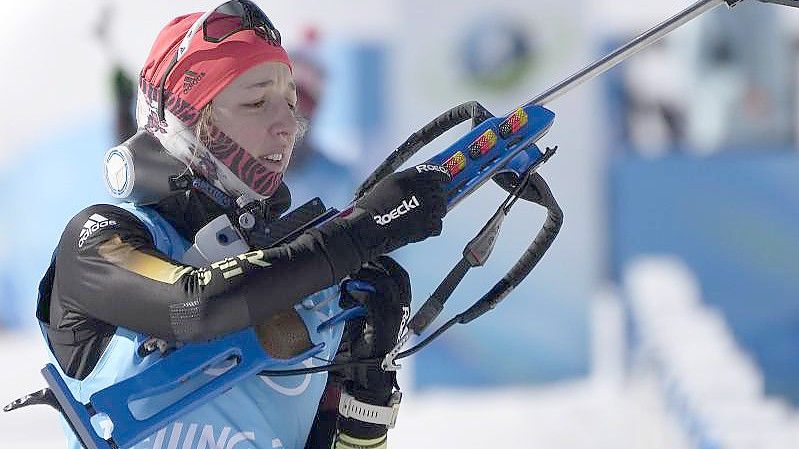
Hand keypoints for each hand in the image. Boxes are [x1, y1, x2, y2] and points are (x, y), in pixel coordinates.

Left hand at [336, 256, 409, 435]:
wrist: (368, 371)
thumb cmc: (364, 343)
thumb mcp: (363, 314)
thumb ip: (362, 295)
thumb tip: (350, 278)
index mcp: (400, 303)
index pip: (398, 274)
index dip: (382, 263)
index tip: (364, 260)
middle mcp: (402, 306)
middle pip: (392, 273)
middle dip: (372, 267)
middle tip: (352, 270)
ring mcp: (395, 312)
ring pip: (381, 282)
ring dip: (361, 280)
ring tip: (347, 289)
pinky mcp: (384, 320)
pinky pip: (371, 297)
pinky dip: (357, 293)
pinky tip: (347, 300)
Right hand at [346, 165, 449, 259]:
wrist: (370, 227)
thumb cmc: (375, 206)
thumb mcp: (390, 182)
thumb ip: (409, 178)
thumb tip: (425, 177)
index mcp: (412, 179)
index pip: (436, 172)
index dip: (442, 175)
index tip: (445, 178)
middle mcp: (422, 192)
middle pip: (440, 191)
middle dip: (437, 195)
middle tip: (429, 201)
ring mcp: (426, 210)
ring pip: (441, 208)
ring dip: (435, 210)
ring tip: (422, 214)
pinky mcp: (427, 227)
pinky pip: (438, 224)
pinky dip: (432, 226)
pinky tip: (422, 225)